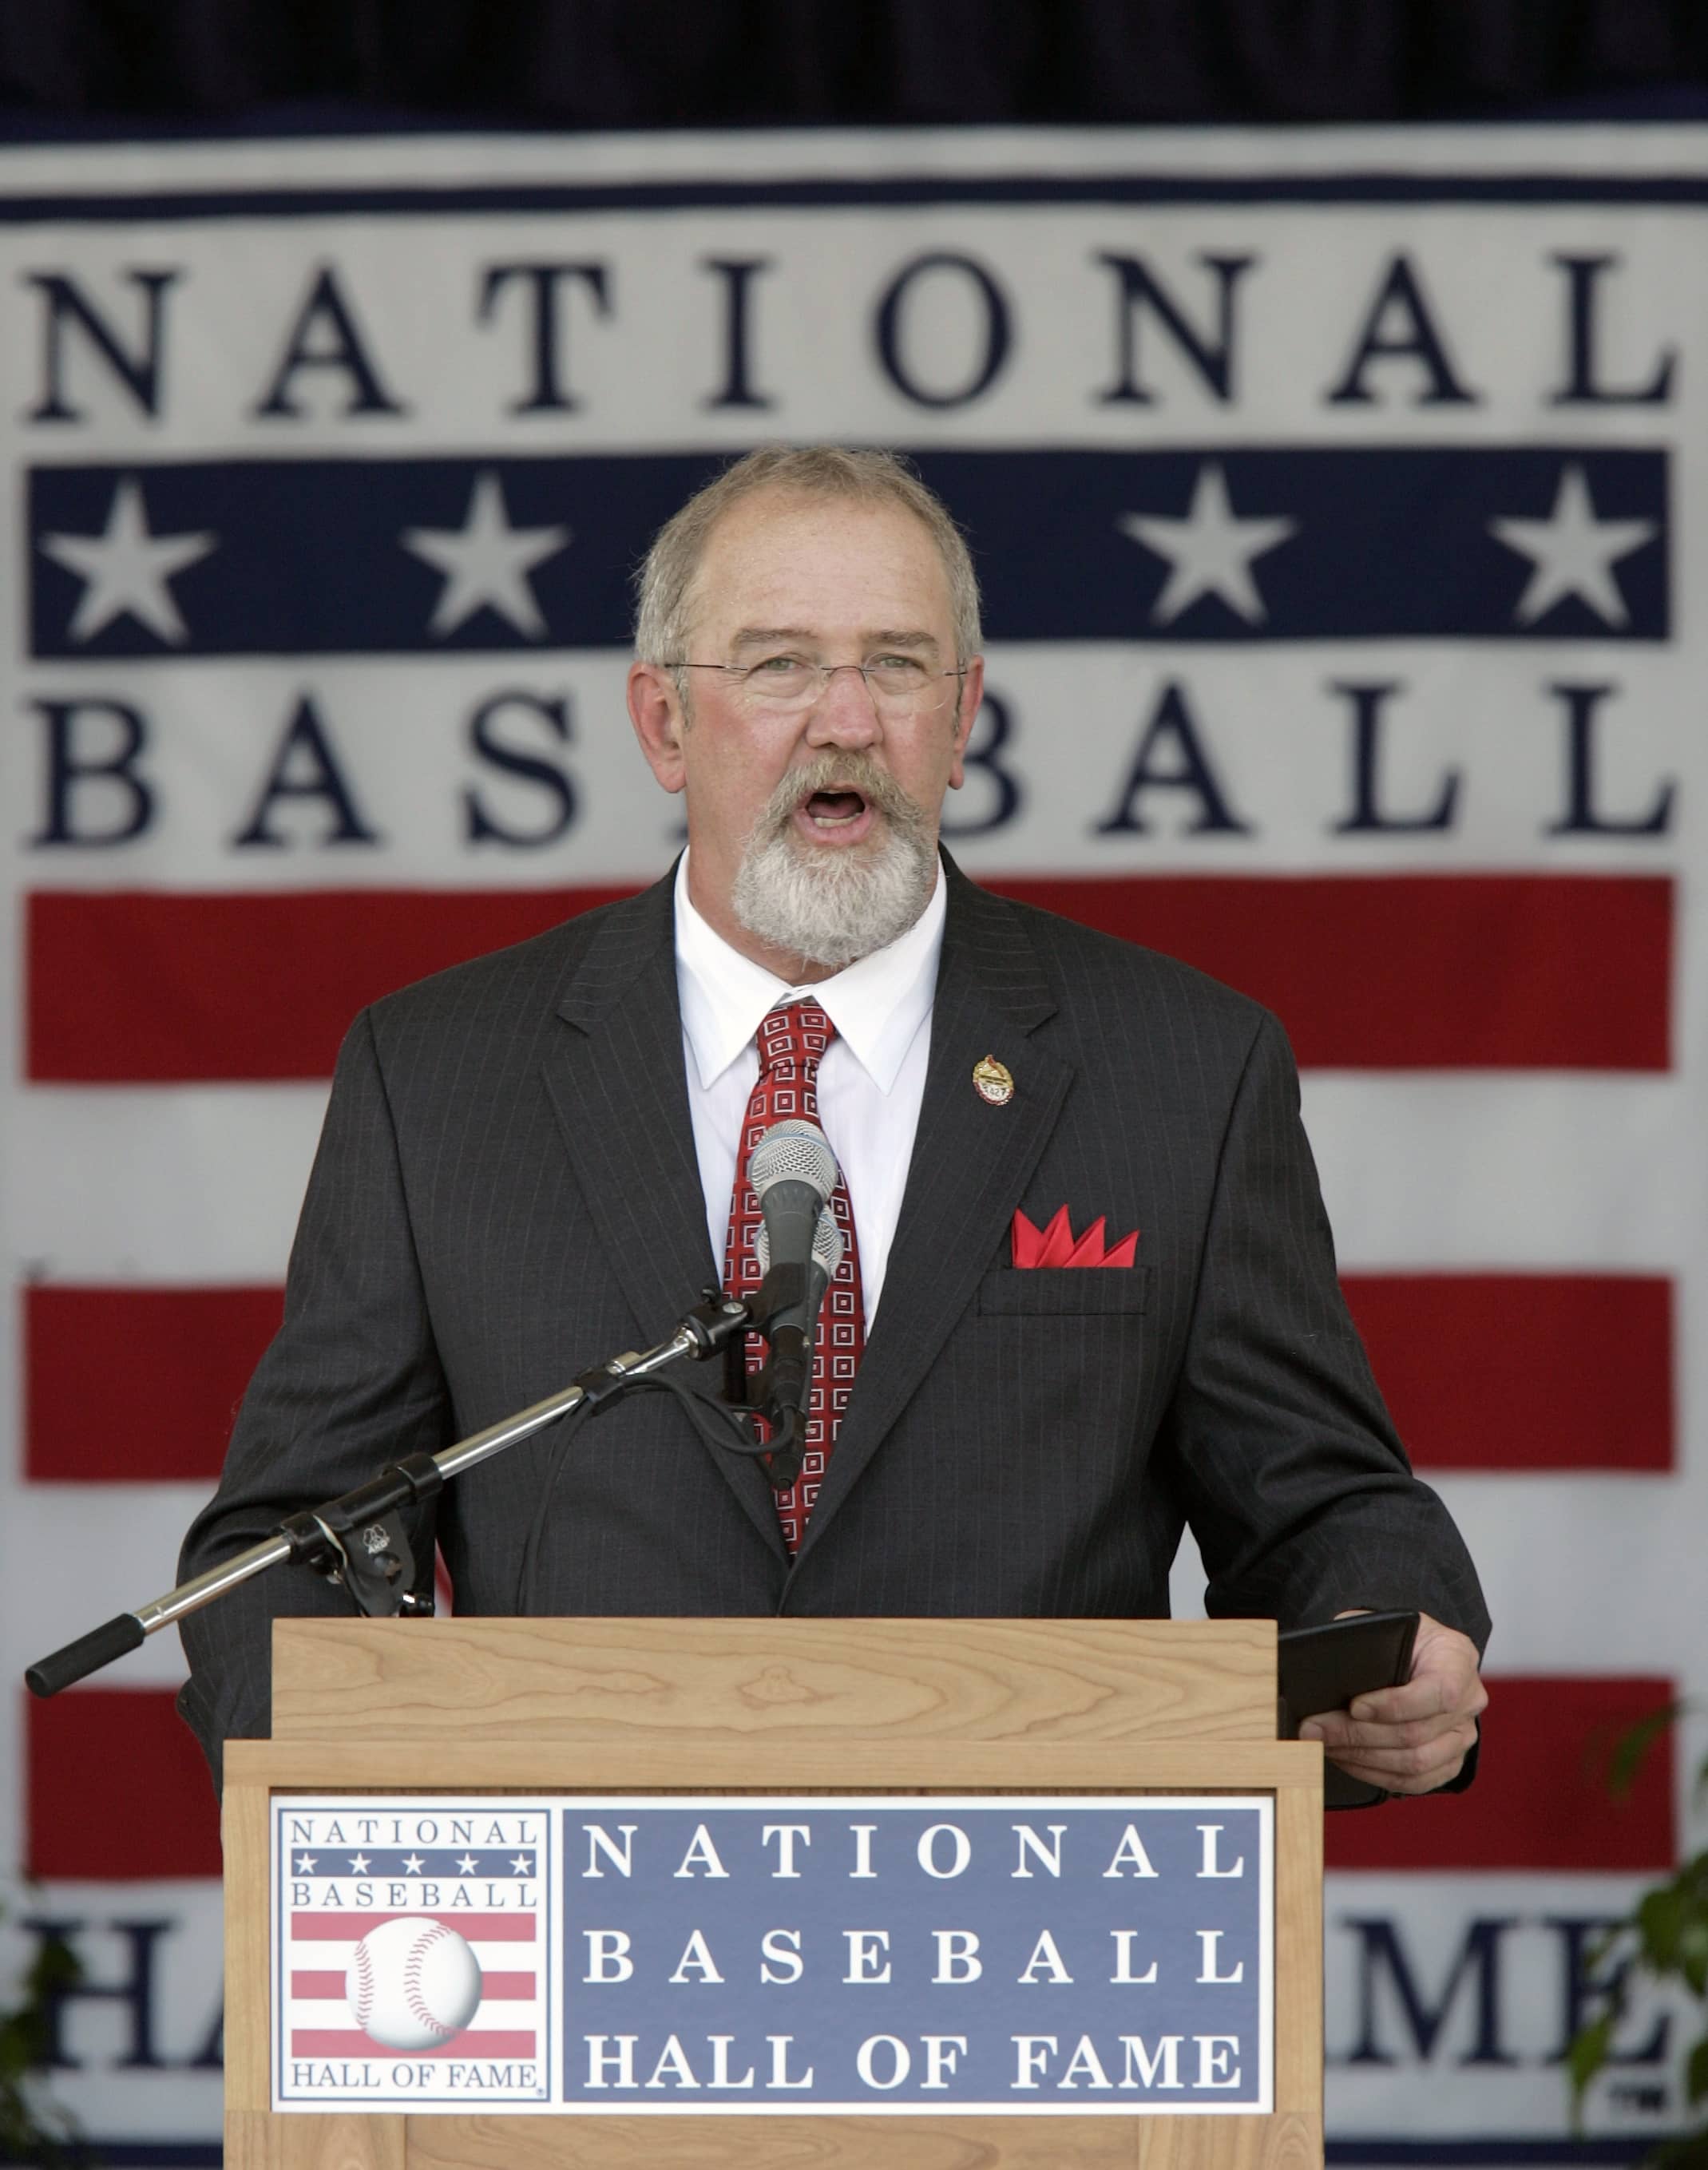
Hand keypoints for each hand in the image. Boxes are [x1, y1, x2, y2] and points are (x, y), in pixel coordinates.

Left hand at [1299, 1612, 1486, 1794]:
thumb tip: (1325, 1674)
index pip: (1438, 1693)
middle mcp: (1469, 1699)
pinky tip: (1346, 1760)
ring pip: (1415, 1763)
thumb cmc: (1395, 1637)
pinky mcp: (1450, 1760)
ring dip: (1362, 1758)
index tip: (1353, 1706)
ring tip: (1325, 1744)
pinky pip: (1415, 1781)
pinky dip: (1375, 1774)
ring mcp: (1463, 1734)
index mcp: (1457, 1658)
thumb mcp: (1381, 1626)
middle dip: (1358, 1735)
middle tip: (1315, 1729)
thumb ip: (1362, 1644)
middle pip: (1416, 1733)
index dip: (1394, 1705)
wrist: (1415, 1651)